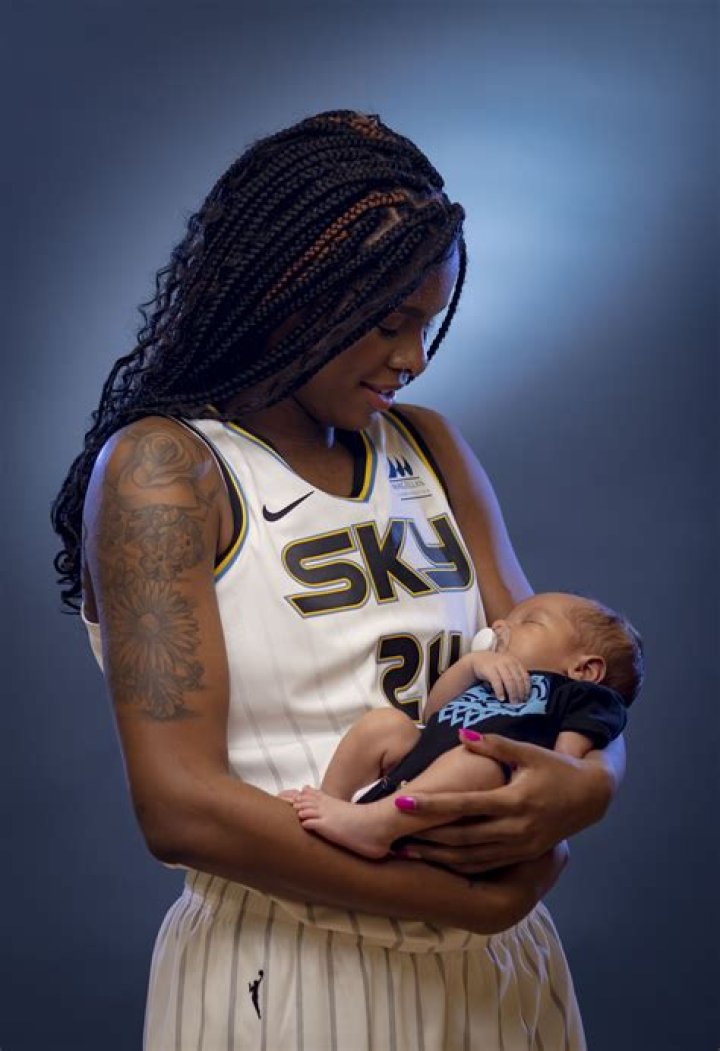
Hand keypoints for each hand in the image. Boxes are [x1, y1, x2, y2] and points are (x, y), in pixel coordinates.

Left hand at [394, 733, 613, 873]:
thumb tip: (462, 735)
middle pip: (462, 837)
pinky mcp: (520, 856)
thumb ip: (494, 745)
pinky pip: (484, 865)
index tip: (403, 802)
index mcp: (514, 801)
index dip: (432, 805)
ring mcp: (518, 847)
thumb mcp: (529, 752)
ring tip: (406, 850)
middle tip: (393, 834)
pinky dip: (458, 866)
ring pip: (470, 857)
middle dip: (426, 837)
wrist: (590, 797)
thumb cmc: (556, 768)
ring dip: (437, 856)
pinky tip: (436, 861)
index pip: (465, 805)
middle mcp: (515, 829)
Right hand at [470, 652, 529, 702]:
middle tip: (520, 704)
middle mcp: (508, 661)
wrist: (478, 659)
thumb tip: (525, 695)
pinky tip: (501, 699)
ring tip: (513, 703)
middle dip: (520, 693)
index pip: (525, 676)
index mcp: (515, 662)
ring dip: (512, 693)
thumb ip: (515, 677)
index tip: (526, 699)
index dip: (527, 688)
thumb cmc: (496, 667)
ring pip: (509, 680)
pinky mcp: (489, 669)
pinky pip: (497, 682)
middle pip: (518, 679)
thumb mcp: (507, 668)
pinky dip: (500, 691)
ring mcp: (499, 664)